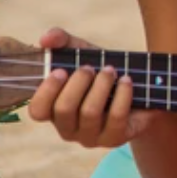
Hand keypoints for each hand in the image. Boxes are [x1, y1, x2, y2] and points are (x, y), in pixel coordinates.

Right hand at [27, 27, 147, 148]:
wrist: (139, 89)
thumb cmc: (100, 72)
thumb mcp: (82, 52)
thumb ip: (61, 41)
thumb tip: (45, 39)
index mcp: (53, 110)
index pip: (37, 111)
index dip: (46, 91)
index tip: (61, 70)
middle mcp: (68, 128)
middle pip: (64, 109)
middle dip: (78, 83)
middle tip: (90, 68)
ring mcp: (90, 137)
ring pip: (89, 113)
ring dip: (101, 86)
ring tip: (111, 70)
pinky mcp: (114, 138)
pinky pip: (116, 117)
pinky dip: (122, 94)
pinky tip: (126, 81)